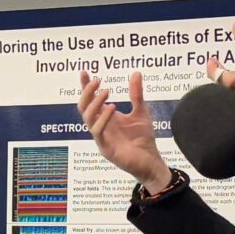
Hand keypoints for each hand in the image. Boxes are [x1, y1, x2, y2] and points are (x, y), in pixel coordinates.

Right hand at [77, 69, 173, 191]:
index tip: (84, 72)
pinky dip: (102, 119)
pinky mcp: (105, 148)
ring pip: (87, 118)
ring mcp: (101, 137)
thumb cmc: (143, 139)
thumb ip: (136, 94)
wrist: (150, 161)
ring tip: (106, 92)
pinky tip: (112, 108)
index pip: (91, 99)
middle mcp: (100, 126)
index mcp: (106, 117)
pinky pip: (97, 132)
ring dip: (95, 103)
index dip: (85, 86)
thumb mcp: (140, 112)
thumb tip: (136, 72)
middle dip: (87, 92)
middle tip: (96, 80)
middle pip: (83, 107)